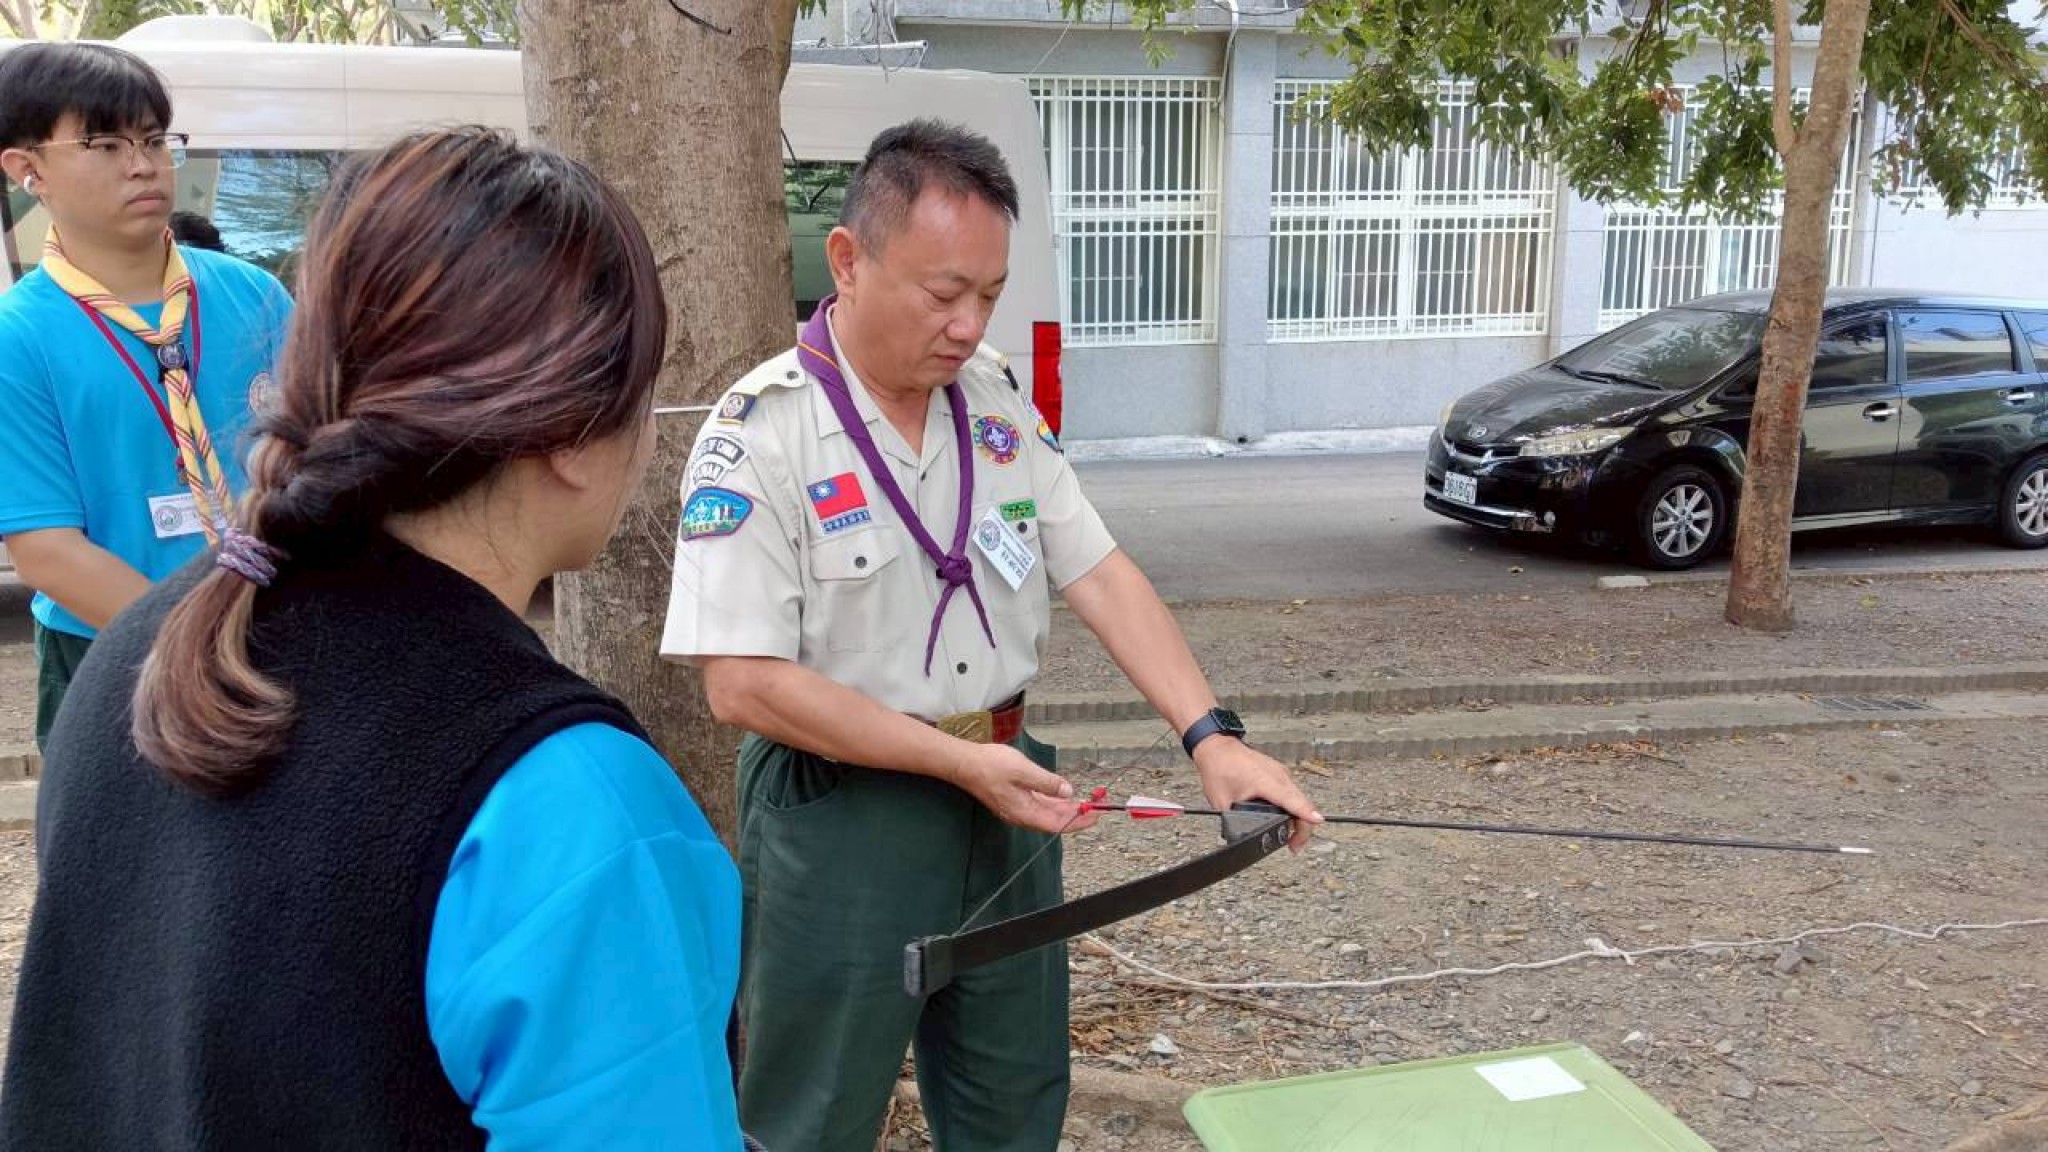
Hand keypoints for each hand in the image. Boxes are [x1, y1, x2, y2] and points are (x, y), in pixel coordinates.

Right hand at [953, 743, 1101, 835]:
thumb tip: (1068, 792)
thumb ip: (1047, 783)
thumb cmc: (991, 766)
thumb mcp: (1024, 771)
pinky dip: (1052, 801)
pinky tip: (1061, 795)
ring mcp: (1016, 808)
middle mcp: (1021, 815)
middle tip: (1094, 808)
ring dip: (1064, 808)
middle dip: (1074, 815)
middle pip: (1053, 820)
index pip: (1057, 824)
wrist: (964, 763)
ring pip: (1046, 812)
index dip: (1078, 822)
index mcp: (1024, 812)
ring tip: (1082, 803)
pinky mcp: (1013, 799)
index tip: (1095, 816)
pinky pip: (1038, 804)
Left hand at [1192, 738, 1323, 850]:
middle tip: (1294, 846)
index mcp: (1263, 780)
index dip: (1305, 812)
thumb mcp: (1222, 802)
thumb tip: (1240, 838)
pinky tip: (1287, 818)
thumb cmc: (1218, 768)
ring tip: (1293, 837)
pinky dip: (1295, 807)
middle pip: (1301, 802)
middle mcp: (1277, 775)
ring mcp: (1281, 773)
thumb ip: (1235, 821)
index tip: (1317, 820)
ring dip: (1300, 817)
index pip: (1289, 799)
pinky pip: (1293, 792)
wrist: (1217, 747)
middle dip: (1302, 827)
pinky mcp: (1280, 773)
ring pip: (1300, 798)